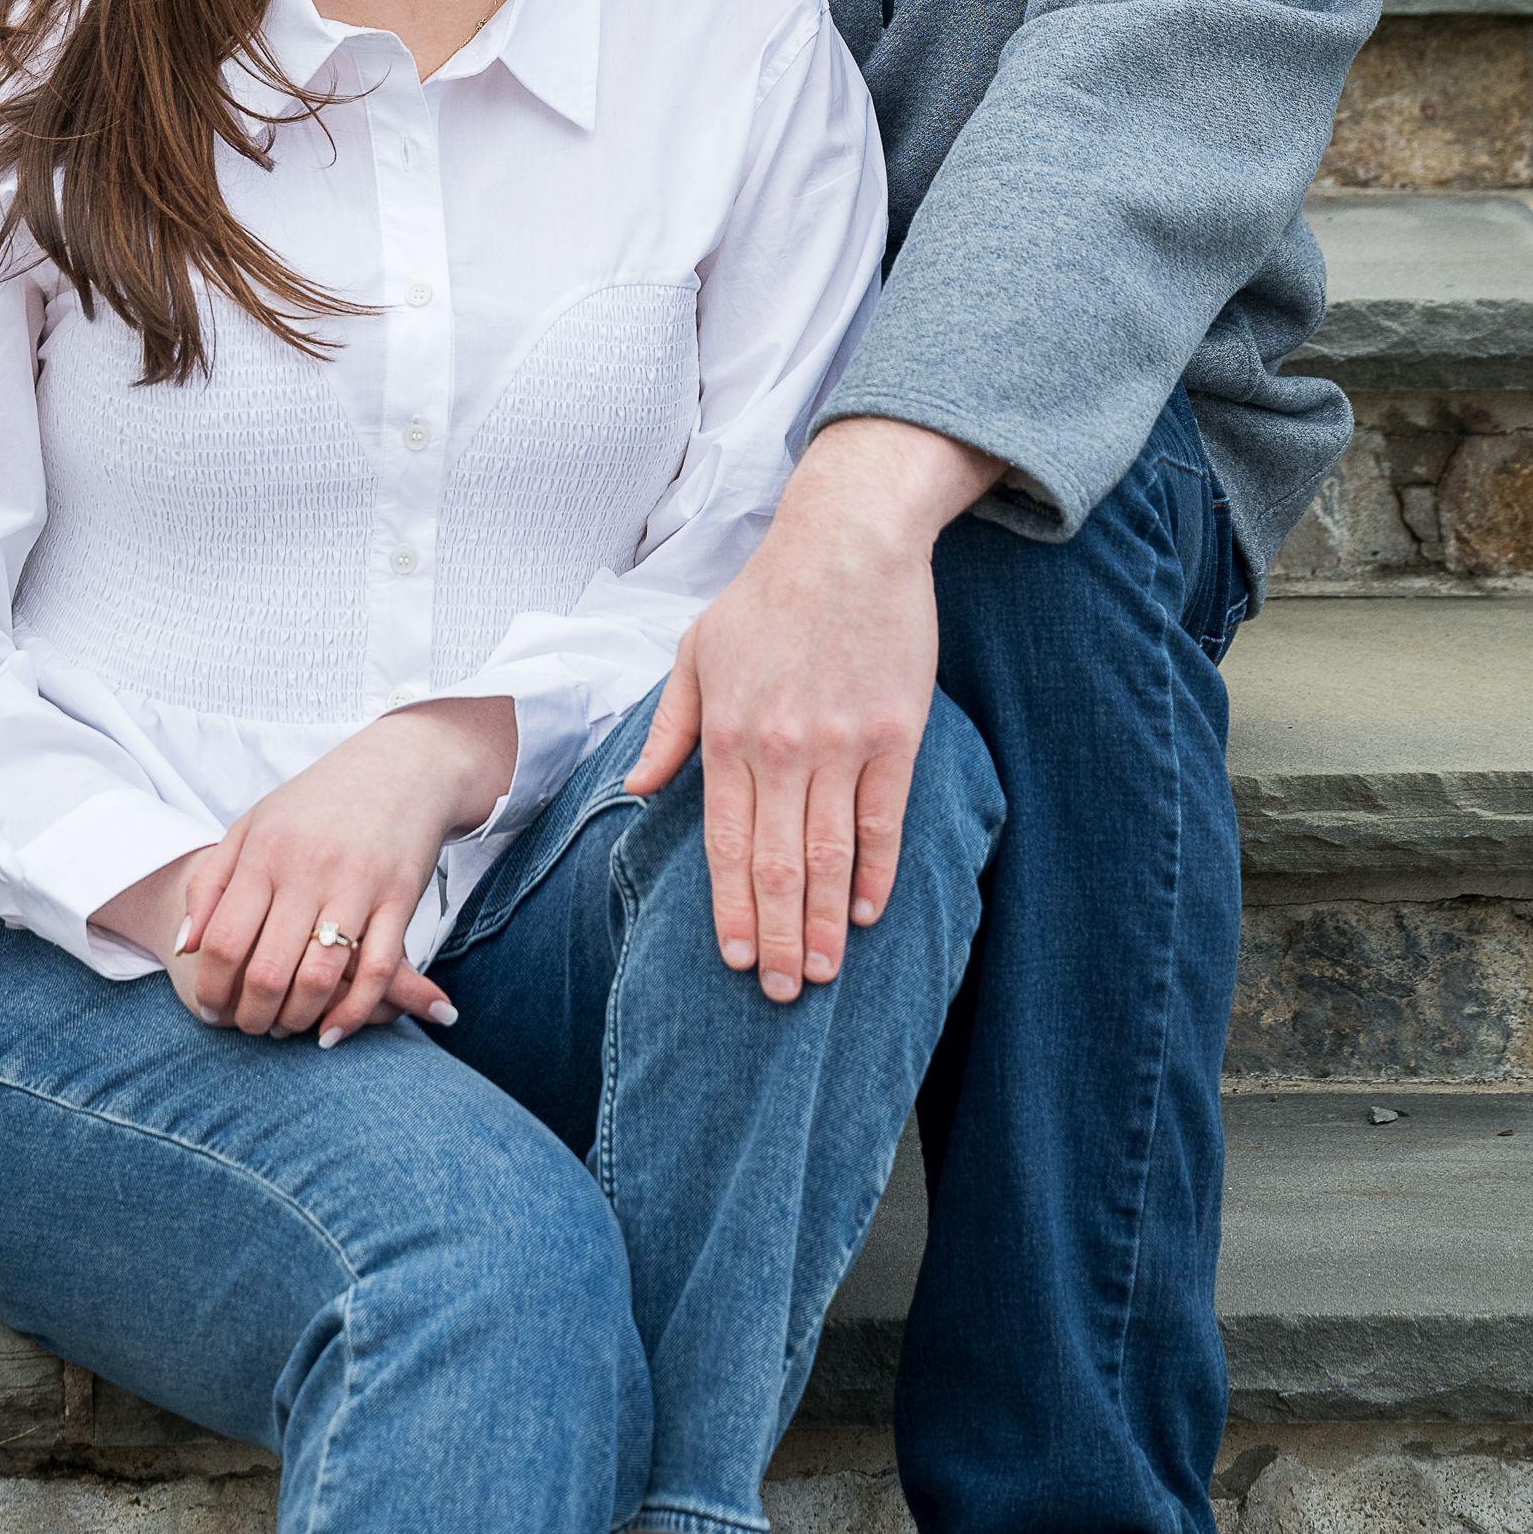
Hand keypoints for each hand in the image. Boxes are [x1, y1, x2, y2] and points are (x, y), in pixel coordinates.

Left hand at [162, 700, 510, 1042]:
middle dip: (251, 1016)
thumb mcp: (253, 827)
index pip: (225, 941)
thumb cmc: (317, 802)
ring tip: (285, 1027)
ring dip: (297, 1020)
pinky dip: (352, 1013)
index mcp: (266, 852)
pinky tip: (332, 1031)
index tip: (212, 1010)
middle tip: (249, 1028)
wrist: (401, 765)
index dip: (212, 989)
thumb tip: (186, 948)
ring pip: (319, 979)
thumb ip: (212, 885)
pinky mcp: (401, 898)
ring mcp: (358, 885)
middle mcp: (309, 869)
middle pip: (268, 971)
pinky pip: (376, 973)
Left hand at [625, 419, 998, 1001]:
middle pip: (778, 865)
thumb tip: (638, 789)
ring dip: (826, 922)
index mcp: (727, 734)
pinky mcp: (894, 735)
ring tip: (821, 973)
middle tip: (779, 992)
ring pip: (830, 855)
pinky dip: (877, 871)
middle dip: (776, 937)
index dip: (730, 908)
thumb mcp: (697, 651)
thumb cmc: (767, 595)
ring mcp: (841, 745)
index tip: (733, 959)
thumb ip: (671, 728)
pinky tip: (871, 913)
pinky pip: (885, 819)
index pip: (725, 844)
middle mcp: (780, 749)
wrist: (847, 540)